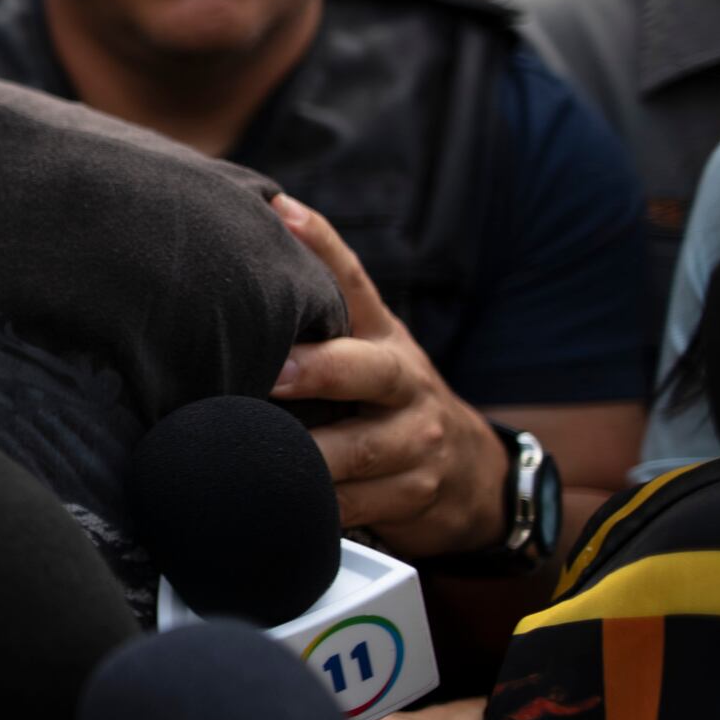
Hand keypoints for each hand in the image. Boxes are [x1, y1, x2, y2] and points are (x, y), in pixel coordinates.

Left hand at [267, 193, 510, 558]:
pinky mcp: (411, 501)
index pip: (357, 280)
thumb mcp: (369, 343)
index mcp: (384, 338)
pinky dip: (310, 509)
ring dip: (302, 458)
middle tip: (270, 373)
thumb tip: (267, 210)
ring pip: (358, 453)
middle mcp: (406, 386)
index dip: (323, 246)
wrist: (473, 478)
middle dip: (321, 371)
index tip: (282, 216)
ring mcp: (415, 447)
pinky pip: (352, 509)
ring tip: (246, 452)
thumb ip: (324, 290)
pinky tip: (268, 507)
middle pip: (372, 371)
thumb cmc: (390, 399)